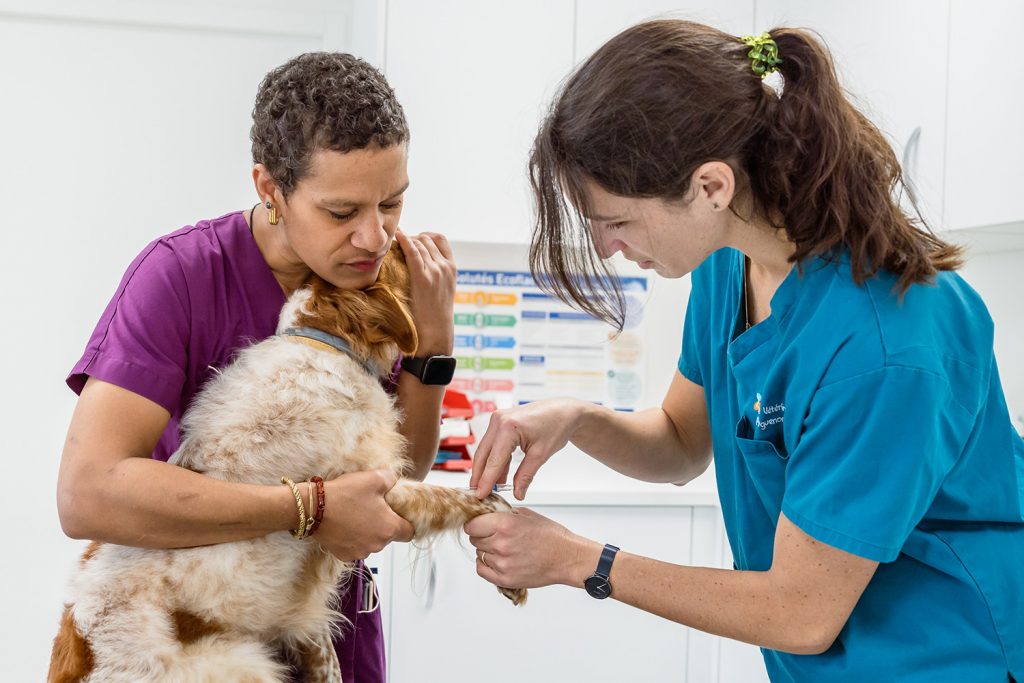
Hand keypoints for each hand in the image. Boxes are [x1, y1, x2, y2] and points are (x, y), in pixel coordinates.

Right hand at [316, 470, 413, 560]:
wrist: (314, 507)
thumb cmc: (346, 493)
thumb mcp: (374, 478)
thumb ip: (392, 480)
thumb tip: (394, 482)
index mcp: (389, 528)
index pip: (409, 533)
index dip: (406, 522)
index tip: (397, 514)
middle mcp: (377, 545)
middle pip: (388, 536)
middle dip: (383, 524)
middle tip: (370, 508)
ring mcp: (360, 552)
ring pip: (371, 542)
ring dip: (367, 532)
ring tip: (354, 515)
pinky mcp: (344, 555)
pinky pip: (355, 547)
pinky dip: (352, 539)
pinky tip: (344, 525)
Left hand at [395, 229, 455, 354]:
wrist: (435, 334)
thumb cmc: (434, 316)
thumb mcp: (442, 290)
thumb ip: (436, 274)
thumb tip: (418, 262)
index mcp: (453, 268)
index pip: (439, 239)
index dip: (424, 236)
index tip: (412, 242)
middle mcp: (446, 267)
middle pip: (426, 239)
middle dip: (411, 238)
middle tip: (397, 246)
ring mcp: (436, 271)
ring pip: (419, 243)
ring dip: (405, 241)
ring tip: (392, 246)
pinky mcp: (423, 278)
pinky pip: (413, 252)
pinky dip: (404, 241)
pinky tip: (396, 237)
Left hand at [464, 508, 599, 588]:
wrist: (566, 558)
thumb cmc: (550, 536)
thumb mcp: (526, 514)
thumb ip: (503, 513)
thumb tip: (485, 513)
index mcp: (505, 524)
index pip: (471, 525)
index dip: (475, 524)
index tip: (479, 524)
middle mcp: (501, 544)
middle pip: (473, 539)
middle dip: (482, 536)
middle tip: (496, 536)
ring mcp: (502, 563)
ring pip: (479, 554)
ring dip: (487, 550)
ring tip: (505, 548)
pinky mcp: (505, 579)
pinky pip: (481, 570)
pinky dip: (486, 565)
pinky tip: (498, 559)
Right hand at [469, 398, 588, 499]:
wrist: (563, 411)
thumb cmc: (556, 426)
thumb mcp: (541, 454)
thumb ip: (526, 476)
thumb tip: (518, 493)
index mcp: (508, 427)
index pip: (494, 460)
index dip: (486, 480)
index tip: (480, 495)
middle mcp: (499, 420)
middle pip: (484, 454)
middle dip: (480, 476)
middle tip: (479, 494)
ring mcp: (498, 419)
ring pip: (487, 450)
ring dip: (488, 469)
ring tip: (490, 488)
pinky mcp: (501, 422)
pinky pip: (494, 444)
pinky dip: (496, 460)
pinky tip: (500, 476)